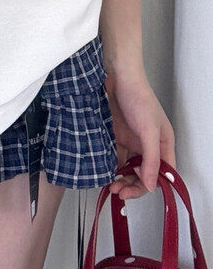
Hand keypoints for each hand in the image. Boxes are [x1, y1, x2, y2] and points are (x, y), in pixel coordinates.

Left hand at [104, 66, 175, 199]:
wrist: (117, 76)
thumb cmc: (138, 97)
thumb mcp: (149, 130)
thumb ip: (151, 158)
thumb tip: (152, 185)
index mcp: (163, 144)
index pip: (162, 174)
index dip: (151, 184)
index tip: (135, 189)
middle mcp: (148, 145)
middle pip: (144, 174)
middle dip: (133, 185)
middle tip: (119, 192)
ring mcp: (132, 141)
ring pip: (128, 167)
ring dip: (121, 179)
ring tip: (111, 186)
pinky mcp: (117, 136)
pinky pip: (115, 156)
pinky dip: (111, 166)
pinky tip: (105, 172)